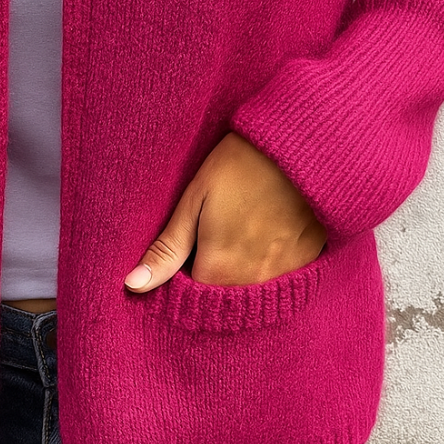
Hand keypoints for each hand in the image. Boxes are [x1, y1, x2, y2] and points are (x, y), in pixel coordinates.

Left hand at [124, 131, 326, 291]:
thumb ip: (167, 250)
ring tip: (245, 227)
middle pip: (224, 294)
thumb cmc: (240, 166)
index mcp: (220, 270)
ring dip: (244, 269)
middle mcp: (255, 282)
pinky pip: (283, 277)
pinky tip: (270, 230)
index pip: (193, 296)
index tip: (193, 243)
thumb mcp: (195, 201)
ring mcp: (287, 273)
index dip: (187, 272)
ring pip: (254, 288)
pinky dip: (272, 262)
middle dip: (216, 272)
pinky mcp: (310, 260)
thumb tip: (133, 285)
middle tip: (220, 229)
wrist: (300, 147)